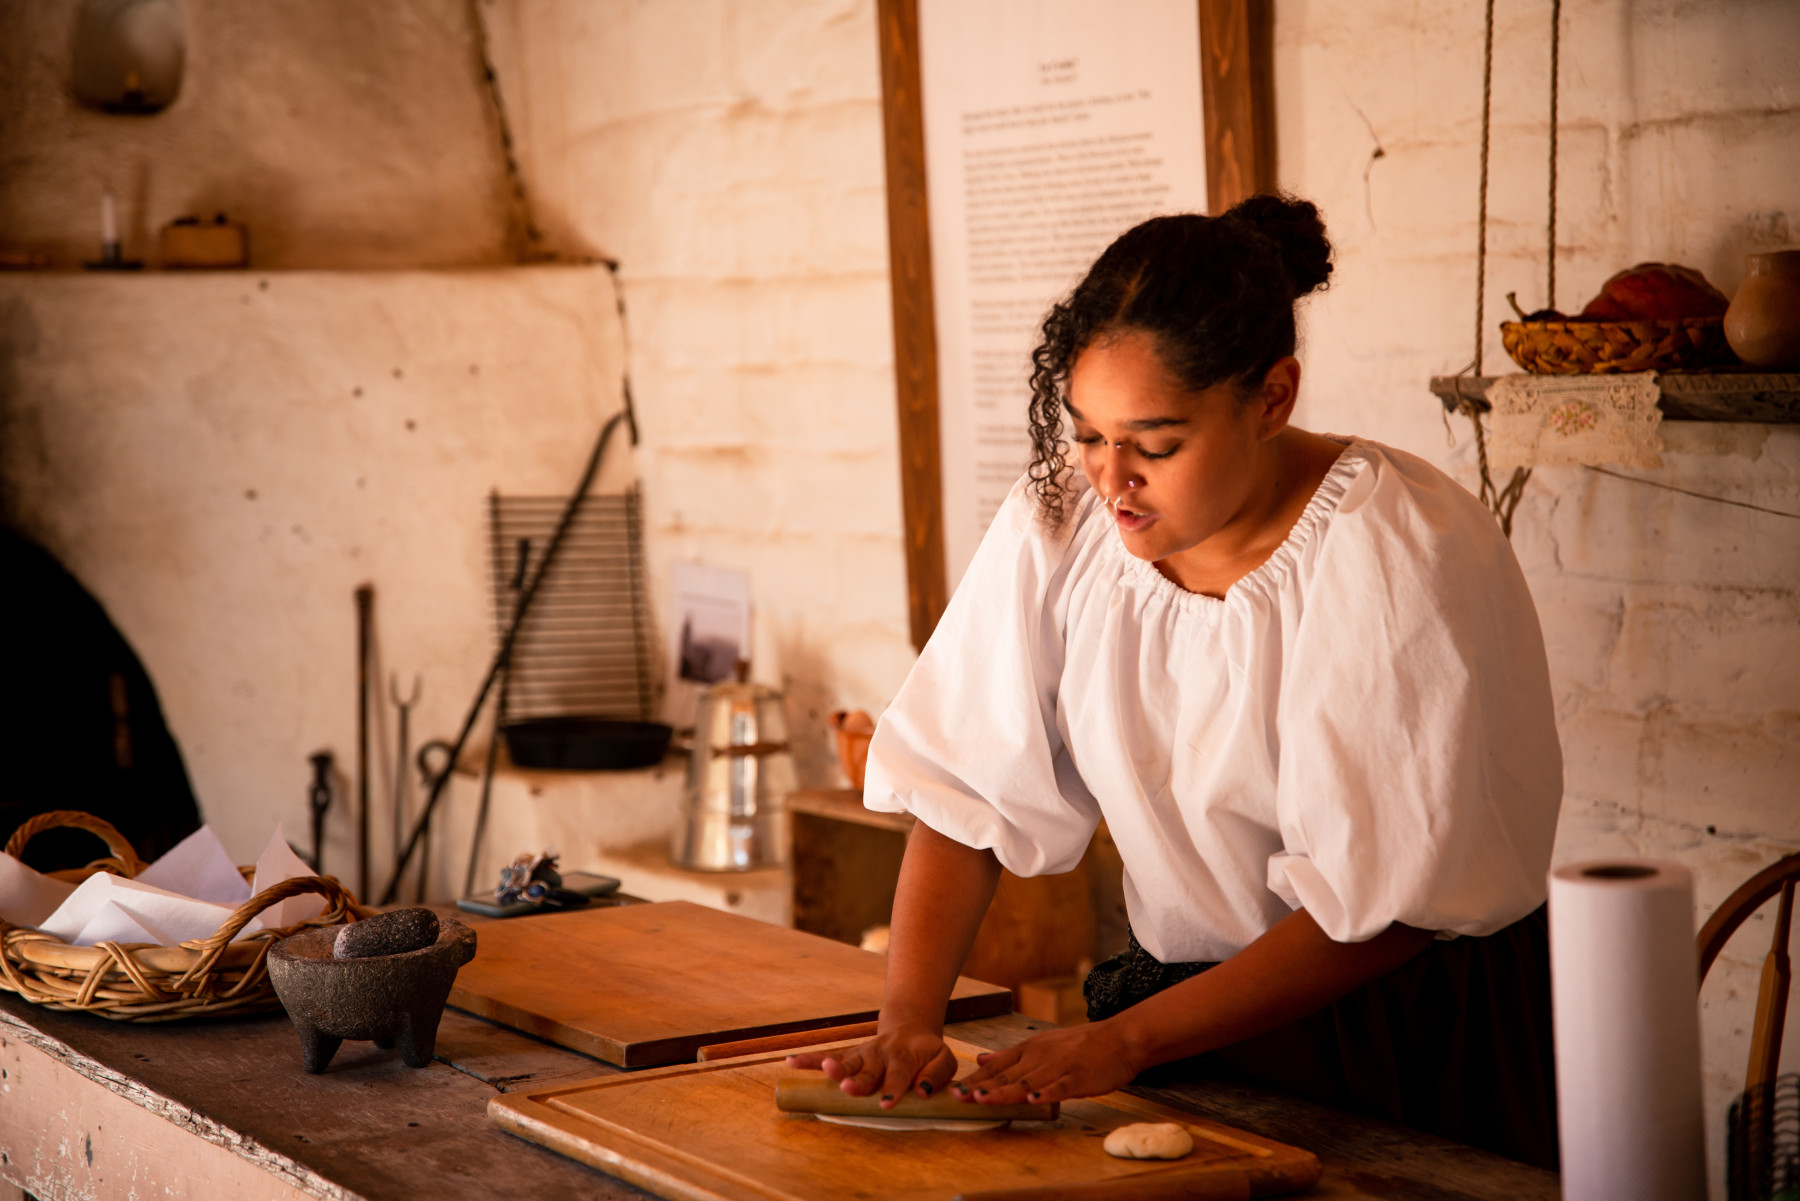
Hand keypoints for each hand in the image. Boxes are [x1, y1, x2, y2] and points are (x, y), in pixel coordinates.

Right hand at [785, 1025, 959, 1108]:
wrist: (910, 1029)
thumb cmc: (927, 1053)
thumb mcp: (944, 1059)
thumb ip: (938, 1074)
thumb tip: (923, 1092)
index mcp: (905, 1055)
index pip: (899, 1073)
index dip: (893, 1087)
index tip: (886, 1102)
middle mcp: (880, 1053)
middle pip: (868, 1068)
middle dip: (858, 1079)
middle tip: (849, 1087)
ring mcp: (862, 1054)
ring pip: (846, 1060)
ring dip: (835, 1067)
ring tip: (825, 1068)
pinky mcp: (850, 1055)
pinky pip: (827, 1055)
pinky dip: (809, 1059)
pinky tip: (791, 1061)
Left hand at [950, 1020, 1141, 1105]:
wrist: (1120, 1038)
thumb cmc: (1080, 1045)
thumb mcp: (1042, 1044)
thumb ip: (1011, 1055)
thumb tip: (981, 1059)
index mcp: (1030, 1049)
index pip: (996, 1066)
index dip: (974, 1079)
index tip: (953, 1090)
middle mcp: (1040, 1057)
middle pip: (1007, 1075)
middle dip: (981, 1087)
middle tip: (958, 1097)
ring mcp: (1060, 1067)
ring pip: (1028, 1081)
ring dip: (1005, 1091)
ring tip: (984, 1099)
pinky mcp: (1080, 1078)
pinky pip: (1061, 1087)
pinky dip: (1047, 1093)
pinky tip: (1034, 1100)